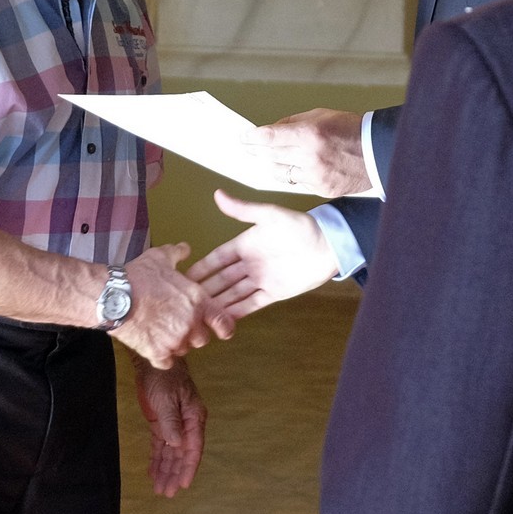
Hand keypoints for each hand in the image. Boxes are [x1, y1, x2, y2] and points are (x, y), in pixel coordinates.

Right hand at [109, 243, 234, 369]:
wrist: (113, 296)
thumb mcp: (160, 257)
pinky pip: (167, 362)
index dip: (225, 327)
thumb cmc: (137, 276)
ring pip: (185, 350)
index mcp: (197, 301)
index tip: (222, 329)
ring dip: (178, 344)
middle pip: (203, 338)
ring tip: (163, 332)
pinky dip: (162, 356)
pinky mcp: (158, 353)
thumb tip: (184, 249)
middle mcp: (190, 323)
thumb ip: (177, 254)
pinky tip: (154, 346)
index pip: (224, 322)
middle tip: (180, 324)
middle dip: (194, 333)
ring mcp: (175, 341)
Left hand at [133, 357, 205, 496]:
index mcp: (194, 417)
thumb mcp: (167, 399)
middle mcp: (187, 424)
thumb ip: (171, 422)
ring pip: (171, 453)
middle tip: (167, 493)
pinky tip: (153, 472)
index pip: (193, 448)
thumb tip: (177, 445)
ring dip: (166, 470)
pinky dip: (157, 459)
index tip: (183, 485)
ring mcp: (174, 424)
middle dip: (175, 474)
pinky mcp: (161, 423)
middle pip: (182, 454)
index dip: (188, 467)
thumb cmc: (163, 377)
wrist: (152, 361)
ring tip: (160, 489)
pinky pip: (160, 446)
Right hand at [187, 190, 337, 318]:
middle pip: (222, 278)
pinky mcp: (274, 293)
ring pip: (234, 293)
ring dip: (218, 302)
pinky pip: (251, 304)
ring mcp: (261, 279)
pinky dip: (238, 312)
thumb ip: (243, 209)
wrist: (328, 246)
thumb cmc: (300, 227)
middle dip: (205, 288)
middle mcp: (250, 263)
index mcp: (246, 244)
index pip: (218, 257)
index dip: (202, 266)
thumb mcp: (270, 215)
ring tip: (200, 314)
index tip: (184, 276)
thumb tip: (217, 194)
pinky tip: (224, 320)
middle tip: (185, 300)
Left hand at [242, 108, 369, 196]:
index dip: (253, 137)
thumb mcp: (321, 116)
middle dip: (257, 151)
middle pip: (271, 155)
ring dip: (274, 164)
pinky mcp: (321, 189)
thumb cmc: (351, 130)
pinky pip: (297, 182)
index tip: (244, 137)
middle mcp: (309, 157)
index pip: (270, 137)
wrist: (378, 153)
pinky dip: (295, 174)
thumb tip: (272, 130)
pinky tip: (297, 167)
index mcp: (309, 134)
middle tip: (249, 147)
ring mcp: (315, 176)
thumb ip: (294, 123)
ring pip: (280, 172)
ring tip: (272, 157)